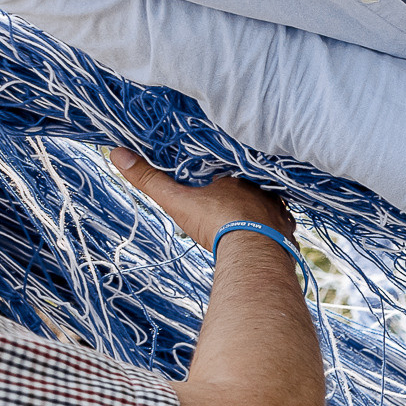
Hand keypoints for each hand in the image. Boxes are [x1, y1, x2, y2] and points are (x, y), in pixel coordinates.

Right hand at [109, 147, 293, 252]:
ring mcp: (280, 211)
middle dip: (241, 194)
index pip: (228, 170)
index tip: (213, 184)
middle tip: (230, 204)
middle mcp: (264, 190)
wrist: (253, 253)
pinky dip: (274, 231)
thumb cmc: (216, 222)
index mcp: (239, 177)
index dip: (219, 177)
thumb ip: (150, 179)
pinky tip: (267, 236)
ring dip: (260, 212)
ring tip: (248, 220)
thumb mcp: (177, 200)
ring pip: (270, 206)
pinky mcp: (289, 233)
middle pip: (251, 188)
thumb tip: (116, 153)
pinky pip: (283, 228)